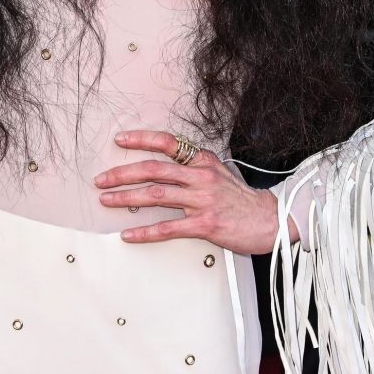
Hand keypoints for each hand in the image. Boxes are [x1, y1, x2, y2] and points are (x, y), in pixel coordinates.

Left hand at [94, 129, 297, 253]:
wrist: (271, 221)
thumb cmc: (243, 200)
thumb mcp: (220, 173)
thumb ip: (194, 169)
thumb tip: (165, 168)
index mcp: (203, 161)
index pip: (167, 143)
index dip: (141, 140)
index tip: (120, 140)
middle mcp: (201, 177)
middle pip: (153, 169)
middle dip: (122, 173)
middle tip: (101, 179)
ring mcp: (202, 200)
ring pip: (156, 196)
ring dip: (126, 198)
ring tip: (107, 200)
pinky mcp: (204, 225)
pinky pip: (168, 228)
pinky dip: (145, 231)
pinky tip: (129, 234)